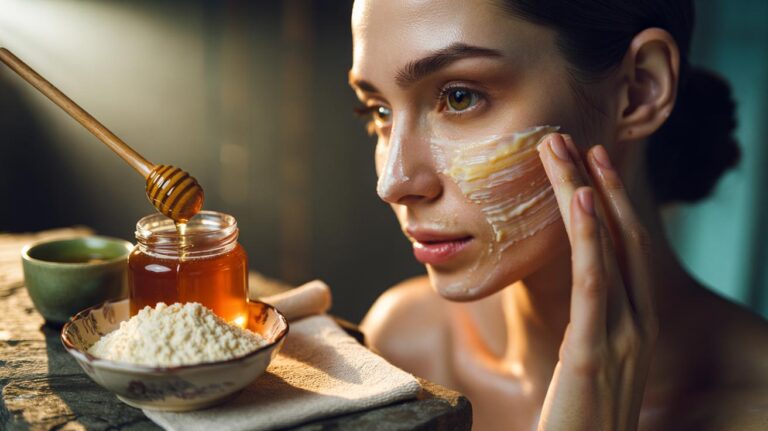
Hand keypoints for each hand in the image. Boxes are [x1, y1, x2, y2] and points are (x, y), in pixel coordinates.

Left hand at [535, 133, 657, 430]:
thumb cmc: (577, 423)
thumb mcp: (587, 369)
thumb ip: (588, 334)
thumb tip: (574, 307)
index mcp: (633, 328)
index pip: (625, 253)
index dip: (609, 205)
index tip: (587, 167)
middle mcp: (637, 326)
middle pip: (621, 238)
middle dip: (598, 184)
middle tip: (574, 138)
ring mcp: (622, 337)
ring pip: (608, 247)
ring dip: (586, 191)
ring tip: (566, 149)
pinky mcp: (594, 352)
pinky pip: (595, 282)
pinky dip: (591, 235)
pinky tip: (581, 198)